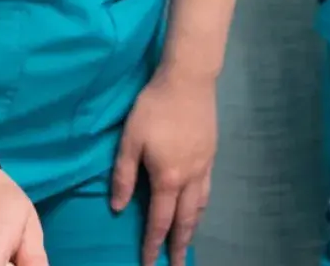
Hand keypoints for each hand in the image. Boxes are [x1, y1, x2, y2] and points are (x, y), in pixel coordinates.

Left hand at [111, 68, 216, 265]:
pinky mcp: (211, 154)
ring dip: (193, 228)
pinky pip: (207, 190)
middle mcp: (189, 178)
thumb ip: (123, 175)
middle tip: (177, 264)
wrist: (188, 81)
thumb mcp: (130, 139)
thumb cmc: (153, 108)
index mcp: (167, 178)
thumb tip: (118, 207)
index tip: (150, 262)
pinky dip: (201, 206)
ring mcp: (204, 167)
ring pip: (200, 207)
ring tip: (187, 241)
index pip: (159, 220)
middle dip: (180, 245)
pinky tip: (198, 206)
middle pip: (185, 220)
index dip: (154, 243)